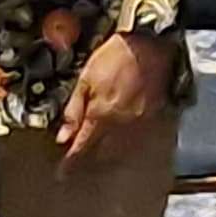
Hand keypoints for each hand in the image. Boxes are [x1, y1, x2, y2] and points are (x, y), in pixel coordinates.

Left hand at [56, 29, 173, 164]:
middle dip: (88, 160)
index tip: (62, 173)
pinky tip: (119, 139)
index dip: (70, 164)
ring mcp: (140, 123)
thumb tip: (63, 136)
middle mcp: (121, 125)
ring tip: (96, 152)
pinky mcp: (153, 117)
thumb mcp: (86, 79)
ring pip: (120, 151)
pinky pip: (136, 140)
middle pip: (101, 155)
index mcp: (101, 116)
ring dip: (106, 155)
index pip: (82, 149)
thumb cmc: (117, 56)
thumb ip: (74, 110)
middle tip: (77, 161)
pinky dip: (124, 144)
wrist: (152, 43)